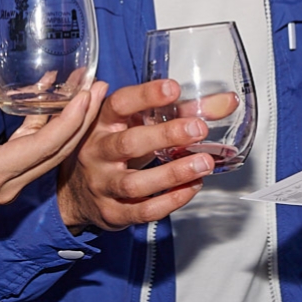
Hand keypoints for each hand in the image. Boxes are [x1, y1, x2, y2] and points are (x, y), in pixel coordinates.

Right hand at [0, 35, 103, 228]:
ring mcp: (6, 187)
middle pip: (57, 154)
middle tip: (99, 89)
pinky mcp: (1, 183)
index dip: (71, 120)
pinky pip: (32, 158)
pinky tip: (48, 106)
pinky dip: (43, 133)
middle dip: (81, 121)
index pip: (46, 146)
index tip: (88, 94)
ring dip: (67, 127)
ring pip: (48, 157)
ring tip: (84, 95)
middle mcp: (8, 186)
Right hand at [56, 78, 219, 231]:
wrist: (75, 194)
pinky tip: (192, 187)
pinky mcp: (112, 212)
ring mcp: (102, 184)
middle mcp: (97, 152)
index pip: (120, 104)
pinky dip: (170, 201)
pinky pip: (142, 211)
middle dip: (165, 136)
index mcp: (101, 122)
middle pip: (128, 143)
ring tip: (204, 164)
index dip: (145, 95)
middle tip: (198, 129)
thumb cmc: (113, 148)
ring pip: (135, 183)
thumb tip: (227, 101)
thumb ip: (179, 111)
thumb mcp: (134, 124)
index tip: (173, 89)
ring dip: (172, 173)